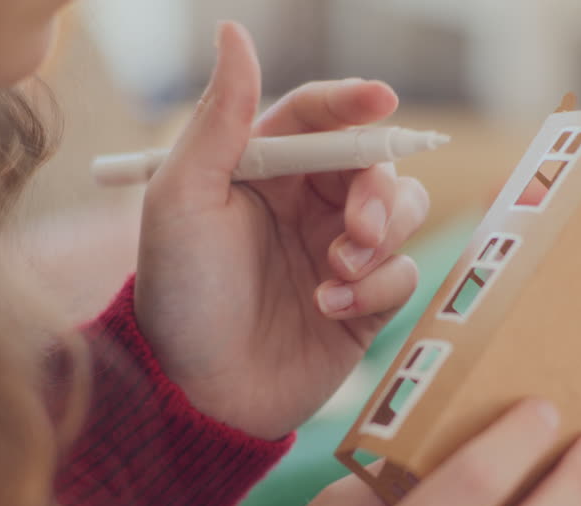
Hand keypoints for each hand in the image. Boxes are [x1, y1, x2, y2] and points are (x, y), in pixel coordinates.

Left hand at [135, 22, 426, 438]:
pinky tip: (327, 311)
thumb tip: (234, 31)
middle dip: (378, 188)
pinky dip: (374, 291)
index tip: (381, 101)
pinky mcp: (363, 308)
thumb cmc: (178, 295)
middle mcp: (306, 206)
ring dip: (382, 238)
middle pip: (375, 164)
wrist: (193, 395)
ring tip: (338, 273)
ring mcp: (337, 256)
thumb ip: (219, 118)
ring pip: (402, 215)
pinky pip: (400, 277)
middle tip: (358, 226)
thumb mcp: (184, 199)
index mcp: (264, 171)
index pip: (320, 116)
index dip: (354, 101)